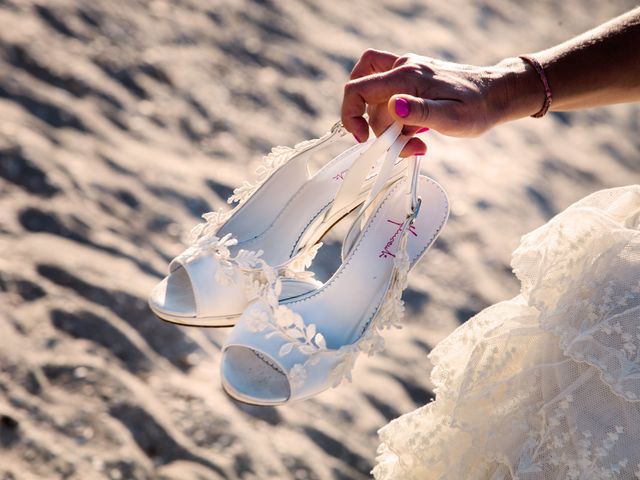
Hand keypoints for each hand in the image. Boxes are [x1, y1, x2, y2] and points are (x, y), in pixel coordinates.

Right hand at [341, 49, 539, 155]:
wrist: (497, 93)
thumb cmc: (478, 108)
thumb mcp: (452, 117)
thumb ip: (420, 112)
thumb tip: (393, 106)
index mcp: (407, 76)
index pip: (358, 89)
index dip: (351, 115)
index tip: (364, 139)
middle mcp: (403, 68)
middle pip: (367, 100)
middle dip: (378, 129)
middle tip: (403, 145)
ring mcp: (407, 71)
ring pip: (377, 100)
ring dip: (389, 126)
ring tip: (416, 141)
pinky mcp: (412, 79)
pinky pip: (389, 98)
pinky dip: (395, 118)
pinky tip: (415, 130)